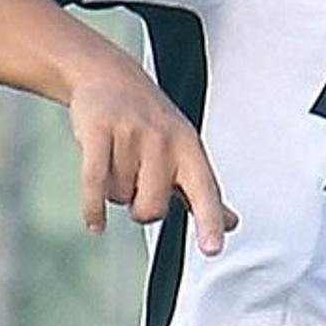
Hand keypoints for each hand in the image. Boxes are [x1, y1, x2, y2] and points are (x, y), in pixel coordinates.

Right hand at [68, 54, 233, 253]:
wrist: (108, 76)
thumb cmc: (152, 121)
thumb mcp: (186, 151)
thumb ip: (204, 192)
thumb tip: (232, 224)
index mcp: (190, 150)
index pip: (205, 192)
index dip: (209, 222)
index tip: (213, 249)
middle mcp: (165, 141)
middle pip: (152, 209)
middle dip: (140, 207)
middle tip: (137, 183)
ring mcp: (132, 135)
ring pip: (120, 197)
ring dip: (114, 190)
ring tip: (117, 162)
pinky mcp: (98, 131)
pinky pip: (94, 183)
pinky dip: (93, 208)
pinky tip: (96, 224)